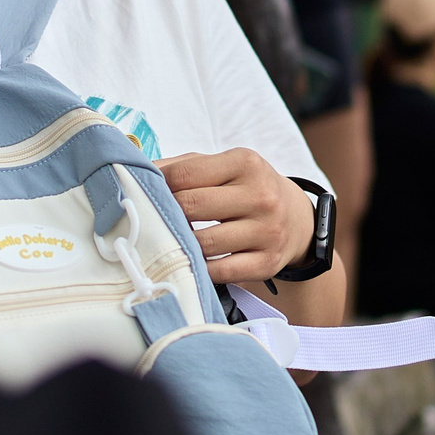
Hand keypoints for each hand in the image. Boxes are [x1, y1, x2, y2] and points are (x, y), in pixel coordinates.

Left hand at [157, 149, 316, 283]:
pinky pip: (220, 271)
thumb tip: (138, 173)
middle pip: (191, 205)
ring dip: (180, 244)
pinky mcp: (267, 262)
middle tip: (153, 220)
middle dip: (167, 214)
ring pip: (203, 242)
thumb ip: (183, 166)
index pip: (184, 174)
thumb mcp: (224, 167)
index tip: (147, 194)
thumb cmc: (247, 189)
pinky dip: (200, 268)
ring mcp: (266, 231)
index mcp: (246, 163)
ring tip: (170, 241)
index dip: (158, 185)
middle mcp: (260, 195)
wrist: (296, 219)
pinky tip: (192, 261)